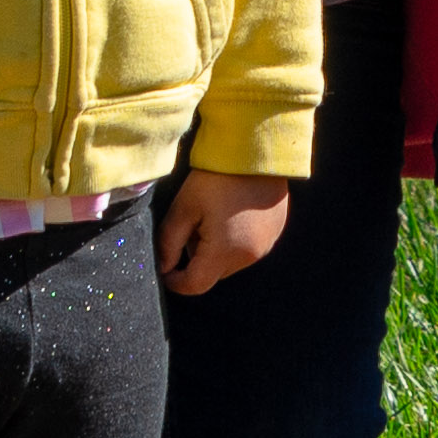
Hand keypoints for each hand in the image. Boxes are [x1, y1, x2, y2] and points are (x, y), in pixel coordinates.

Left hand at [157, 167, 294, 294]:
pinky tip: (231, 213)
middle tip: (192, 227)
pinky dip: (234, 239)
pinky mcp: (275, 232)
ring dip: (216, 249)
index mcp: (225, 252)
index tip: (165, 268)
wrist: (255, 152)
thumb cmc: (216, 178)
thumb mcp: (184, 208)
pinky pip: (248, 248)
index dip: (175, 281)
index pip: (195, 285)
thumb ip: (168, 242)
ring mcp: (266, 245)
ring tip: (213, 216)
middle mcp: (249, 256)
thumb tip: (163, 266)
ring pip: (230, 261)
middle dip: (196, 259)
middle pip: (213, 274)